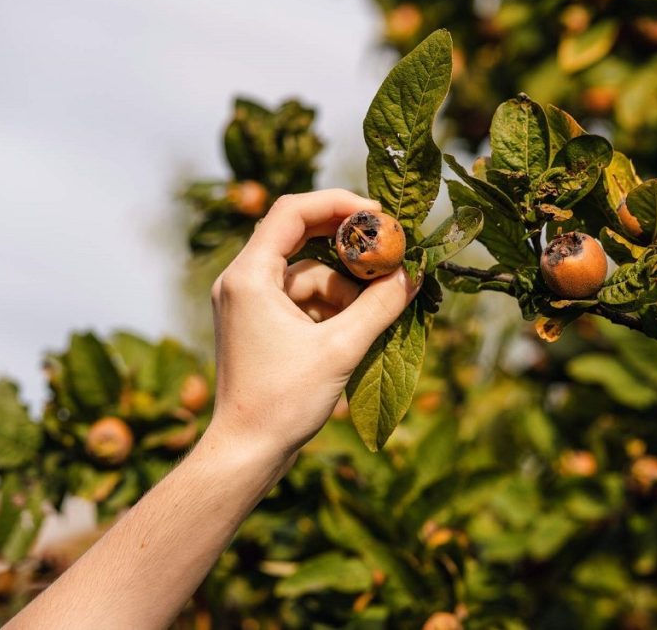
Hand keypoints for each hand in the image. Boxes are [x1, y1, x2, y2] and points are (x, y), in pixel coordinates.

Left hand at [206, 189, 418, 460]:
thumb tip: (412, 276)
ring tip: (380, 311)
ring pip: (311, 275)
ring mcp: (252, 304)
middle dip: (350, 249)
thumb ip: (379, 307)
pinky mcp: (263, 325)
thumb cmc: (282, 402)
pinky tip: (362, 328)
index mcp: (249, 276)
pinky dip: (335, 308)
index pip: (292, 212)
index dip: (338, 205)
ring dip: (347, 289)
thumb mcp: (339, 349)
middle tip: (391, 256)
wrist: (247, 452)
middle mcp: (244, 281)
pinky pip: (305, 300)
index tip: (379, 216)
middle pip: (302, 240)